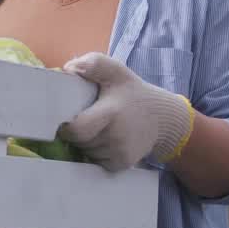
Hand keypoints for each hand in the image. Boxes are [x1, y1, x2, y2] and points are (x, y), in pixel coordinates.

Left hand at [59, 52, 194, 171]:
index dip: (67, 126)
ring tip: (97, 127)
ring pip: (86, 151)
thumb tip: (68, 68)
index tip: (66, 117)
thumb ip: (93, 63)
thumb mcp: (116, 71)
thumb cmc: (132, 92)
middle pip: (79, 141)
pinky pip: (96, 161)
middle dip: (75, 132)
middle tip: (83, 118)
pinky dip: (96, 152)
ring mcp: (119, 152)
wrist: (163, 118)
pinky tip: (105, 139)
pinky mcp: (122, 164)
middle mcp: (115, 136)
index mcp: (110, 113)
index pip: (77, 130)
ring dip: (85, 142)